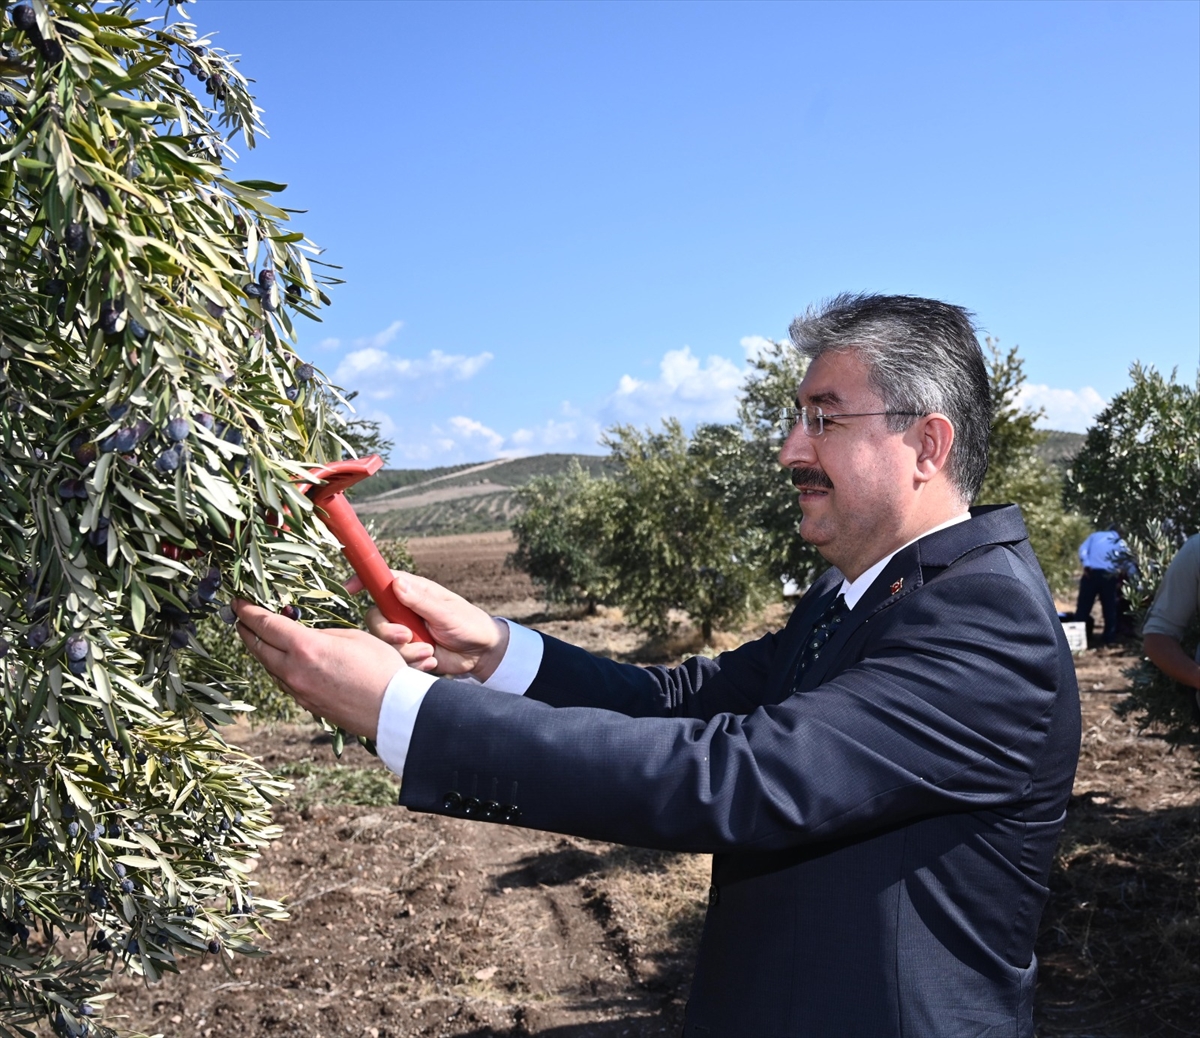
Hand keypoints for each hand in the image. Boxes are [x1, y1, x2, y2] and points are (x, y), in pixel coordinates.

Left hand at [233, 600, 404, 738]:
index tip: (237, 602)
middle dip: (247, 630)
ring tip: (261, 638)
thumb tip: (308, 638)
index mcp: (305, 647)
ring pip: (269, 667)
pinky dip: (277, 667)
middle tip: (241, 618)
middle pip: (259, 647)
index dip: (248, 611)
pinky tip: (283, 661)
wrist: (393, 708)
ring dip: (262, 650)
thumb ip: (322, 634)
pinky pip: (283, 682)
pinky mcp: (307, 705)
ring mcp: (298, 691)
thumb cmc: (381, 667)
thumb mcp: (352, 636)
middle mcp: (294, 671)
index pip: (265, 624)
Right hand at [346, 571, 509, 679]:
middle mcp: (404, 611)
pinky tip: (431, 662)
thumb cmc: (468, 624)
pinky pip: (396, 660)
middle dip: (388, 632)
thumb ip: (421, 601)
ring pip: (384, 643)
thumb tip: (397, 584)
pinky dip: (413, 663)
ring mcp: (405, 632)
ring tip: (430, 653)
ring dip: (406, 651)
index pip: (381, 581)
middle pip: (375, 618)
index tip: (350, 588)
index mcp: (412, 592)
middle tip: (407, 637)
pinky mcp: (408, 652)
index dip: (363, 581)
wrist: (481, 654)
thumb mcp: (446, 612)